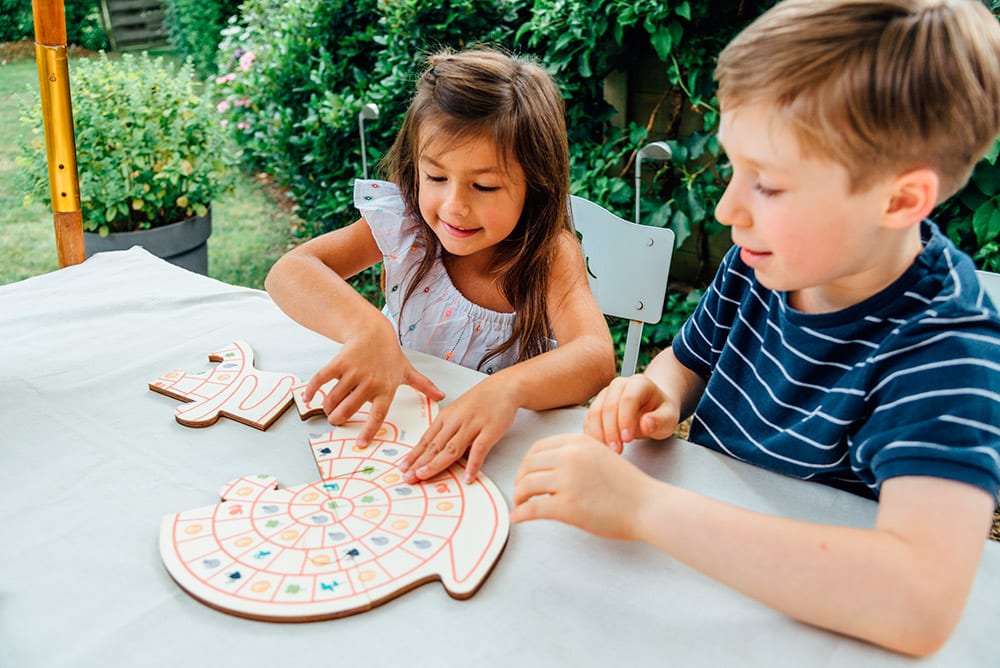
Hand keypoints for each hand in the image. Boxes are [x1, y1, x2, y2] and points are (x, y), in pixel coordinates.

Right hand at [305, 320, 443, 445]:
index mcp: (386, 388)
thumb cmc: (389, 354)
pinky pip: (322, 380)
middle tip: (336, 421)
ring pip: (334, 398)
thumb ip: (422, 385)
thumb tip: (441, 396)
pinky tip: (308, 398)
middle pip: (350, 409)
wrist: (373, 330)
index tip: (360, 444)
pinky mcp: (339, 362)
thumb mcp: (406, 371)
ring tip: (328, 410)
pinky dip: (312, 390)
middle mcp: (370, 382)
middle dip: (339, 419)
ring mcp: (354, 372)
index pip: (378, 415)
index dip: (369, 430)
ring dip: (327, 408)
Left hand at [400, 377, 517, 483]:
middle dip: (419, 463)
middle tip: (408, 477)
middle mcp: (456, 421)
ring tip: (424, 477)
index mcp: (446, 416)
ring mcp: (473, 426)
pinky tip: (467, 477)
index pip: (426, 439)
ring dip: (436, 464)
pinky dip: (473, 465)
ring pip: (451, 448)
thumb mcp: (458, 411)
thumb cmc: (482, 400)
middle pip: (435, 445)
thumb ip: (448, 430)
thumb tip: (437, 451)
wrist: (504, 386)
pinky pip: (480, 450)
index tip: (403, 467)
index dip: (414, 455)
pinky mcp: (490, 430)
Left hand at [510, 433, 654, 540]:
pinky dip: (520, 514)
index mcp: (578, 442)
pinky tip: (518, 518)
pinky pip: (532, 508)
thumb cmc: (628, 487)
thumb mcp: (601, 456)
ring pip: (526, 485)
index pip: (538, 448)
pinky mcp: (566, 506)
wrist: (647, 506)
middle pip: (528, 465)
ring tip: (520, 505)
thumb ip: (577, 456)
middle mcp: (569, 456)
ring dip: (518, 497)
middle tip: (520, 492)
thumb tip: (551, 468)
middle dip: (520, 479)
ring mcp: (567, 481)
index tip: (525, 474)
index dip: (527, 463)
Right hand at [584, 374, 678, 451]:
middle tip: (617, 450)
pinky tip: (600, 446)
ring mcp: (606, 394)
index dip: (625, 419)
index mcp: (639, 383)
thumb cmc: (660, 413)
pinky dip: (593, 434)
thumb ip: (660, 421)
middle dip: (611, 430)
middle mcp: (620, 385)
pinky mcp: (597, 406)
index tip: (628, 439)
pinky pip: (589, 419)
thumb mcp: (669, 418)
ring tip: (609, 451)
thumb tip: (646, 424)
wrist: (651, 411)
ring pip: (595, 412)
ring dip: (599, 434)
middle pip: (609, 405)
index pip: (628, 398)